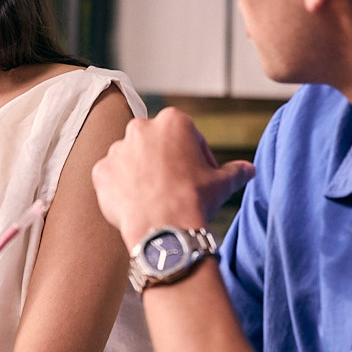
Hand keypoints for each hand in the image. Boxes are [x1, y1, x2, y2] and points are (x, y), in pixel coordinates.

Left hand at [90, 107, 254, 245]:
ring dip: (140, 174)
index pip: (186, 136)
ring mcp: (117, 149)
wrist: (163, 229)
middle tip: (175, 188)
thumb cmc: (194, 200)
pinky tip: (135, 205)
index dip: (196, 158)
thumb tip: (250, 170)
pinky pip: (111, 178)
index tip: (199, 177)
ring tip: (154, 199)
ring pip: (130, 159)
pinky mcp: (100, 171)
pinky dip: (120, 189)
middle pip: (155, 144)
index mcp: (173, 121)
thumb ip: (236, 171)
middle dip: (164, 162)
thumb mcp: (222, 183)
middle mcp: (140, 128)